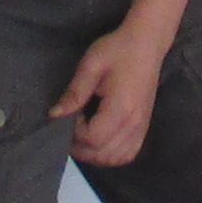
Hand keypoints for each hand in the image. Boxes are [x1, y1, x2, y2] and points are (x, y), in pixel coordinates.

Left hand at [52, 22, 169, 166]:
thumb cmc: (118, 50)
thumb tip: (54, 115)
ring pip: (115, 159)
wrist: (147, 43)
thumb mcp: (90, 65)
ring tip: (83, 134)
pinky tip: (99, 141)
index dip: (74, 133)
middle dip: (80, 147)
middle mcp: (134, 123)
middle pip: (102, 154)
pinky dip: (110, 155)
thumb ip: (74, 93)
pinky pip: (127, 154)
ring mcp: (141, 128)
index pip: (92, 138)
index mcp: (121, 107)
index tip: (69, 114)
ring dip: (94, 154)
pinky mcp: (144, 128)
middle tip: (70, 126)